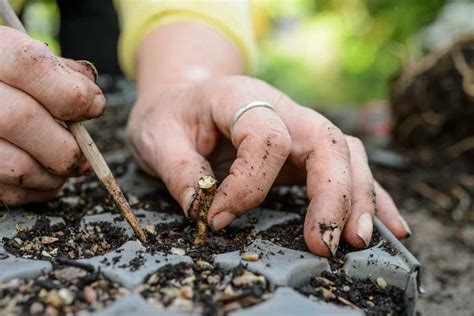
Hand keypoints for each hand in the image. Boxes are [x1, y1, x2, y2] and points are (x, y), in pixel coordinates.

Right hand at [0, 27, 104, 204]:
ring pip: (15, 164)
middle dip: (67, 144)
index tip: (95, 107)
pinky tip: (46, 179)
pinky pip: (7, 192)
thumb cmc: (9, 77)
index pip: (29, 65)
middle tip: (85, 156)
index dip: (72, 91)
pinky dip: (37, 191)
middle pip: (20, 118)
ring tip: (66, 168)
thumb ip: (61, 71)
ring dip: (54, 174)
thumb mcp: (28, 56)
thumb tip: (92, 97)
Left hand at [126, 75, 410, 255]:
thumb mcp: (157, 136)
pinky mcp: (306, 151)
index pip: (265, 138)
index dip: (247, 185)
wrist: (186, 98)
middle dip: (332, 194)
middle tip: (324, 244)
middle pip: (325, 142)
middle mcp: (281, 108)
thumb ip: (179, 170)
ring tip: (358, 241)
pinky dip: (373, 196)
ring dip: (359, 197)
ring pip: (346, 153)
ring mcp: (300, 128)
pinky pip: (349, 167)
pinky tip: (391, 227)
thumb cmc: (172, 116)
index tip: (218, 218)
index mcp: (241, 97)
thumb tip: (204, 210)